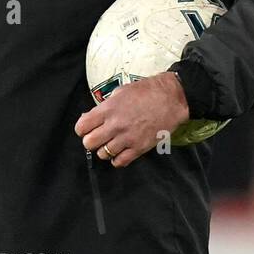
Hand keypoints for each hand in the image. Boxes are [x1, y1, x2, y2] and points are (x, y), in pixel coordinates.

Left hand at [74, 70, 189, 166]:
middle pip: (89, 143)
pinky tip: (120, 152)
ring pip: (103, 154)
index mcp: (108, 109)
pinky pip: (119, 162)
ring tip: (111, 143)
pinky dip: (117, 159)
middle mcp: (115, 125)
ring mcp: (127, 138)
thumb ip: (105, 106)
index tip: (87, 128)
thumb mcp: (121, 92)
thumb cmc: (147, 91)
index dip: (83, 129)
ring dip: (105, 150)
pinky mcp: (139, 148)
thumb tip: (92, 117)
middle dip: (91, 141)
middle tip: (98, 137)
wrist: (172, 98)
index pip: (82, 127)